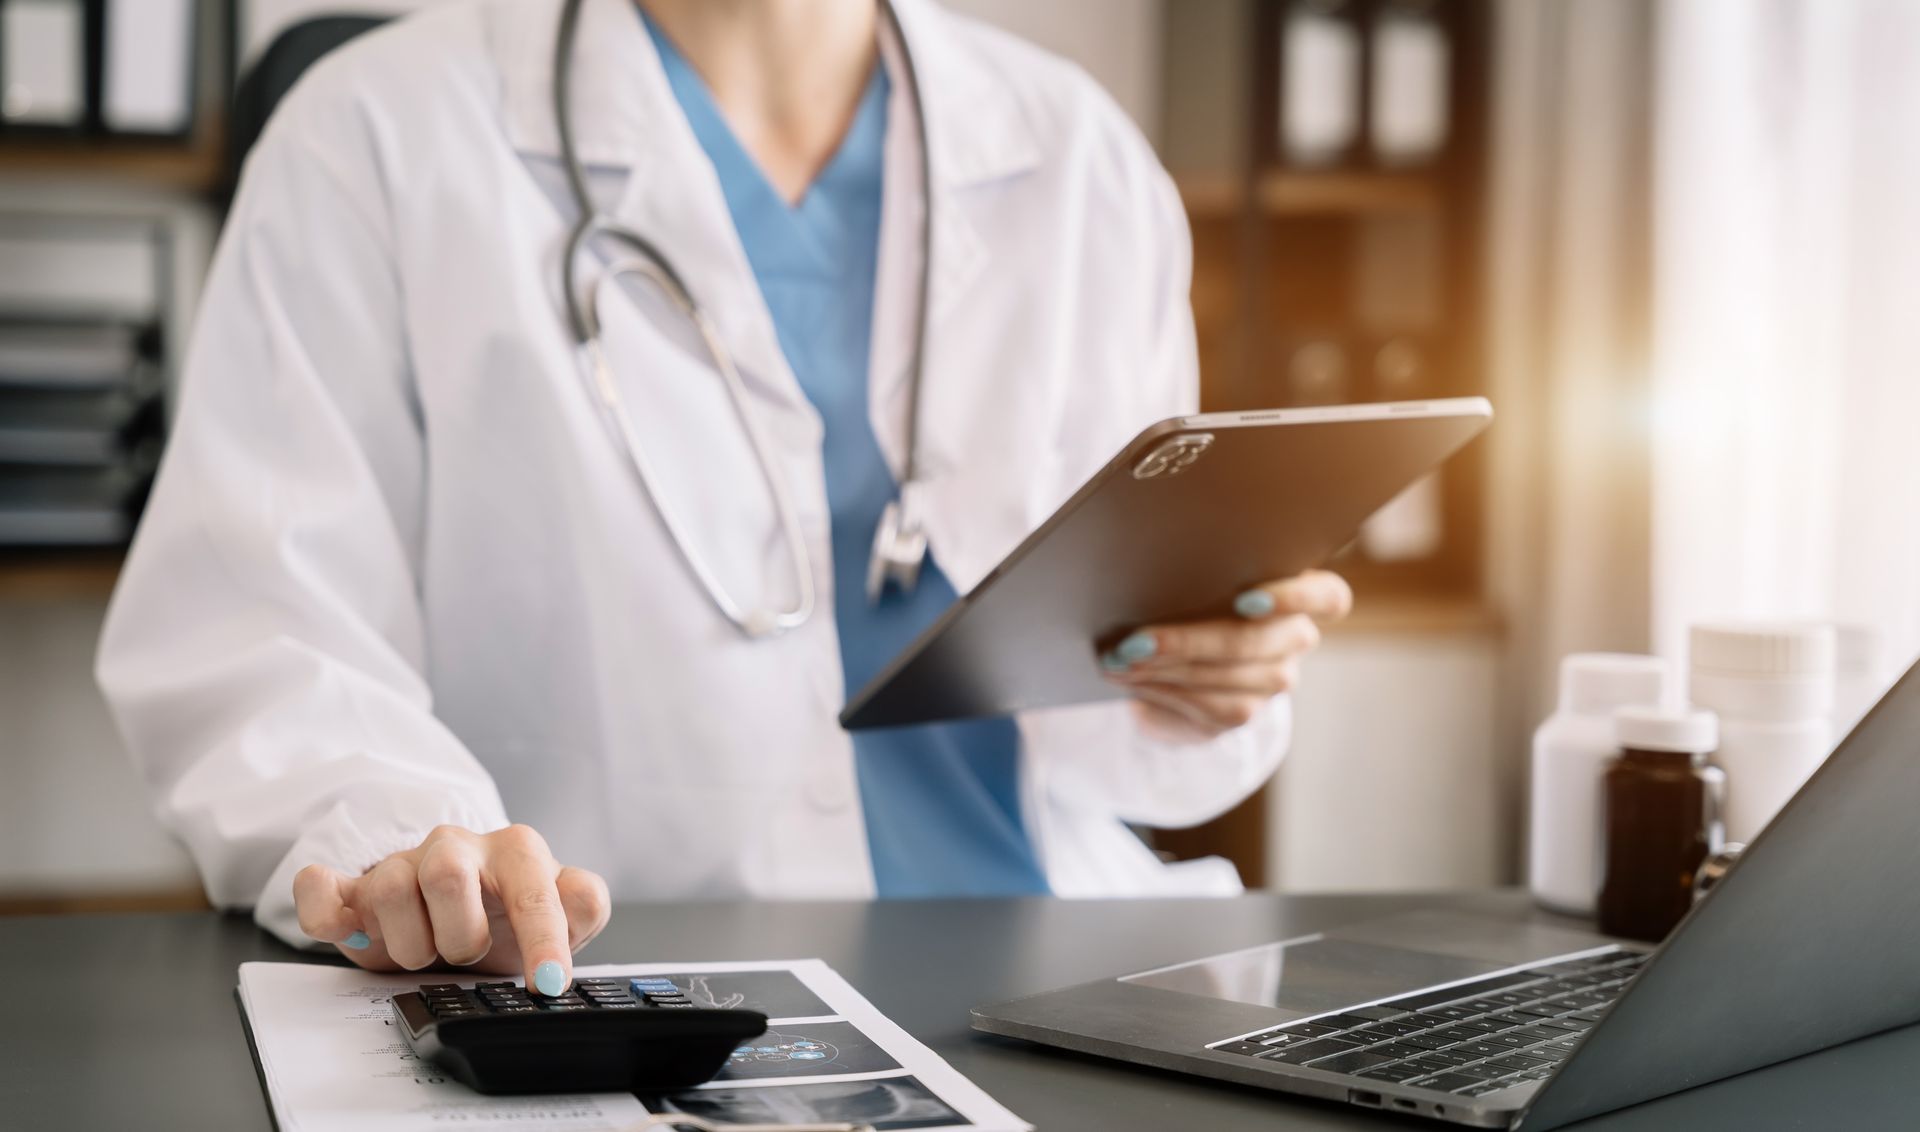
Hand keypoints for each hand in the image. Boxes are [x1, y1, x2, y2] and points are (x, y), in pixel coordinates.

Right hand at [292, 824, 610, 995]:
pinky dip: (325, 913)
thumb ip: (582, 905)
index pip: (534, 887)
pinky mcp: (352, 888)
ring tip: (425, 953)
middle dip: (460, 935)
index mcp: (515, 853)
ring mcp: (402, 864)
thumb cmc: (508, 918)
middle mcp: (457, 848)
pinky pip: (322, 887)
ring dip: (409, 943)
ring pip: (389, 889)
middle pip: (446, 876)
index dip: (543, 939)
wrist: (454, 919)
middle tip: (466, 955)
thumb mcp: (557, 920)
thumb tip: (581, 898)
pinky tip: (347, 929)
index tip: (548, 984)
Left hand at [1098, 569, 1351, 742]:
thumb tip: (1146, 559)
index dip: (1294, 598)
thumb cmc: (1188, 589)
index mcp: (1300, 591)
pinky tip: (1131, 680)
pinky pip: (1209, 706)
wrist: (1176, 650)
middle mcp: (1295, 637)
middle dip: (1187, 641)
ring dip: (1165, 669)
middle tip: (1134, 641)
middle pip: (1253, 642)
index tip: (1245, 599)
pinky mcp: (1244, 712)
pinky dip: (1164, 690)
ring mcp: (1275, 679)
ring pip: (1227, 678)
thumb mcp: (1198, 571)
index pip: (1328, 597)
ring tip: (1118, 659)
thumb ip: (1197, 565)